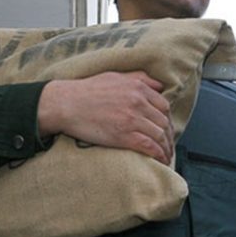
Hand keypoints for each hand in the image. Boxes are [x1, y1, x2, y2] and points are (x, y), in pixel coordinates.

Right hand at [37, 71, 174, 164]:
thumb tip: (160, 85)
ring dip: (166, 148)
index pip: (164, 106)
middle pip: (164, 122)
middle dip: (169, 137)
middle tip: (169, 146)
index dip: (168, 120)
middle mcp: (138, 102)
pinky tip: (161, 160)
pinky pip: (150, 147)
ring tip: (167, 156)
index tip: (167, 129)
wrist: (65, 103)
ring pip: (160, 136)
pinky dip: (159, 155)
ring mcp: (132, 119)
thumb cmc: (86, 90)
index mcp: (137, 87)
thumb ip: (139, 78)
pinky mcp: (124, 135)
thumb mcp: (115, 76)